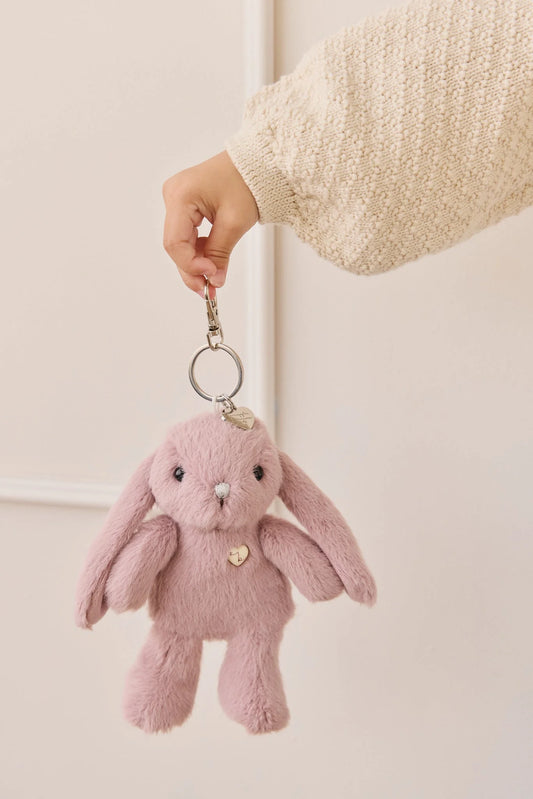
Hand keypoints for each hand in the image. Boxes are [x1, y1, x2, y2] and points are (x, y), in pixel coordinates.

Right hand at [162, 151, 258, 298]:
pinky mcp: (186, 206)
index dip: (191, 265)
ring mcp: (177, 200)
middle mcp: (173, 196)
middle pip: (175, 245)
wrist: (256, 164)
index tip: (210, 277)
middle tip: (208, 290)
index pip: (175, 242)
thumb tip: (213, 280)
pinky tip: (210, 263)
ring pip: (180, 243)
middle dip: (192, 269)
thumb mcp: (235, 222)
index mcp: (181, 195)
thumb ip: (220, 254)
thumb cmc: (247, 180)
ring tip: (213, 280)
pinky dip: (199, 252)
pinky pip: (187, 235)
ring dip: (196, 263)